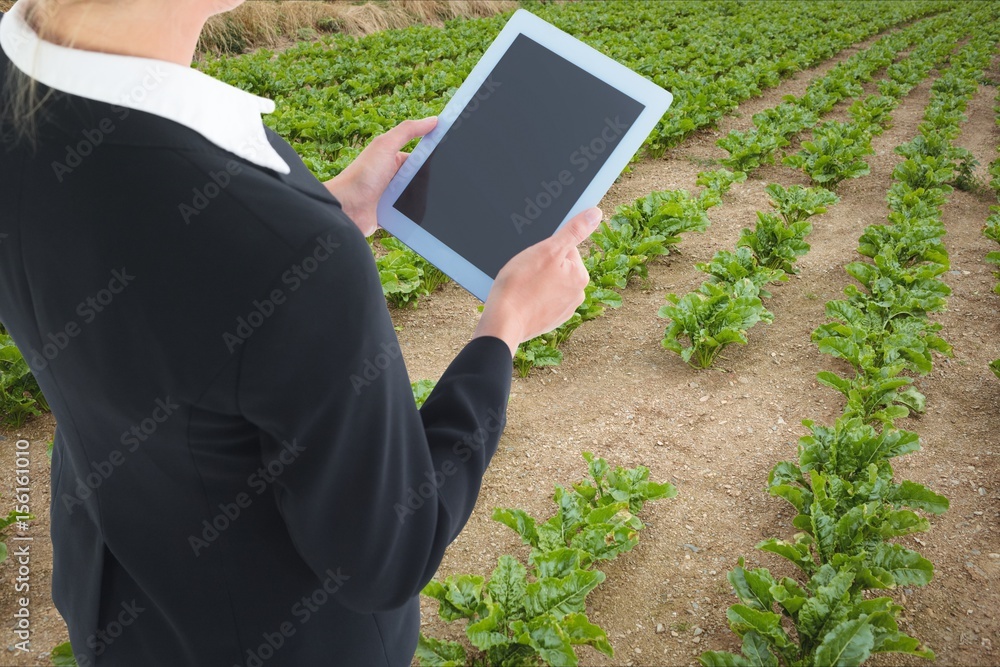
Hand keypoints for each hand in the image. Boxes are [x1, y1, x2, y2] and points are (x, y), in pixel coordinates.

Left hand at [323, 117, 437, 235]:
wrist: (345, 208)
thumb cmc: (361, 175)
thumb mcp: (385, 146)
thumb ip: (408, 131)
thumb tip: (433, 120)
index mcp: (393, 158)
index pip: (421, 156)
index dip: (435, 156)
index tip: (452, 159)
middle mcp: (394, 177)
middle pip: (422, 179)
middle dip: (431, 183)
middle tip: (445, 188)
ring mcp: (393, 197)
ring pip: (419, 198)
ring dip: (424, 201)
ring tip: (436, 205)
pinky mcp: (391, 215)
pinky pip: (411, 215)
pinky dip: (416, 217)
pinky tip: (424, 219)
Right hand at [472, 207, 603, 357]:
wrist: (503, 323)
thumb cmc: (521, 286)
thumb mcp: (548, 250)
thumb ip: (573, 231)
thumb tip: (595, 214)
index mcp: (580, 276)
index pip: (565, 248)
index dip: (545, 249)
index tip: (533, 259)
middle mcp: (577, 294)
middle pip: (557, 267)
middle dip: (541, 266)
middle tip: (525, 273)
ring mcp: (563, 310)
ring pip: (547, 284)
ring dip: (535, 281)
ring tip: (522, 286)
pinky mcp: (549, 320)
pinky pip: (541, 300)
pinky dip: (531, 297)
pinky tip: (521, 298)